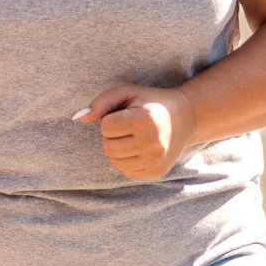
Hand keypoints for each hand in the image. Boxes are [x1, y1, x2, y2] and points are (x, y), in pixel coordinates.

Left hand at [76, 85, 193, 180]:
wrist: (186, 118)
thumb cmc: (151, 102)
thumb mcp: (128, 93)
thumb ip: (102, 102)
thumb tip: (78, 117)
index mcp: (145, 120)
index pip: (106, 127)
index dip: (111, 119)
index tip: (126, 114)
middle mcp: (152, 143)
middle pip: (108, 147)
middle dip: (112, 135)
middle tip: (128, 126)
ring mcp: (155, 161)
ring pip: (114, 160)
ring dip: (117, 148)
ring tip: (133, 137)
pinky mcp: (155, 172)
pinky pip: (125, 170)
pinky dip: (126, 159)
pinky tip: (139, 148)